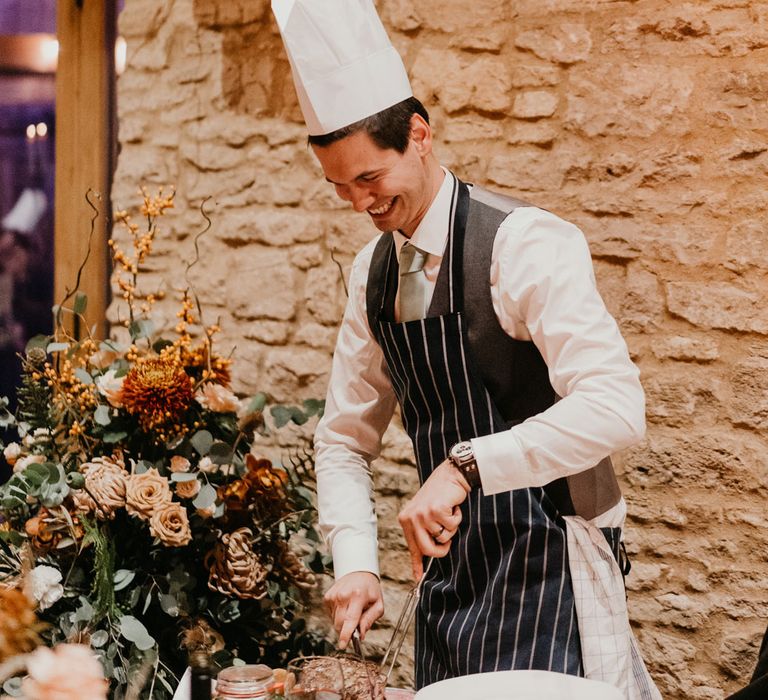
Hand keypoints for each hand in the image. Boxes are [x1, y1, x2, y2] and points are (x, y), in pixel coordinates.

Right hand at [323, 571, 383, 648]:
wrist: (358, 572)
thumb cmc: (370, 589)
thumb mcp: (378, 604)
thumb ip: (369, 620)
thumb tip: (360, 634)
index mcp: (357, 596)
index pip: (350, 619)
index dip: (346, 634)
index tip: (343, 645)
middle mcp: (343, 595)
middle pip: (340, 623)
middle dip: (347, 631)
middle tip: (357, 626)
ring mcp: (333, 595)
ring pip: (335, 621)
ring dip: (343, 622)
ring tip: (352, 610)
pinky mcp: (327, 597)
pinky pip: (331, 615)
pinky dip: (338, 616)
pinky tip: (345, 607)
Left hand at [398, 459, 468, 579]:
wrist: (450, 475)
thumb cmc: (440, 496)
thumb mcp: (425, 514)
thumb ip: (423, 533)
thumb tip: (423, 559)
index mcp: (406, 519)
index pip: (413, 547)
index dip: (417, 563)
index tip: (418, 577)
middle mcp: (412, 517)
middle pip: (427, 549)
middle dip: (442, 550)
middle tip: (448, 542)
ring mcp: (424, 514)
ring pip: (443, 537)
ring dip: (451, 527)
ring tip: (448, 512)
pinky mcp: (437, 510)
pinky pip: (452, 526)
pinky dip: (457, 518)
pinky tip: (452, 506)